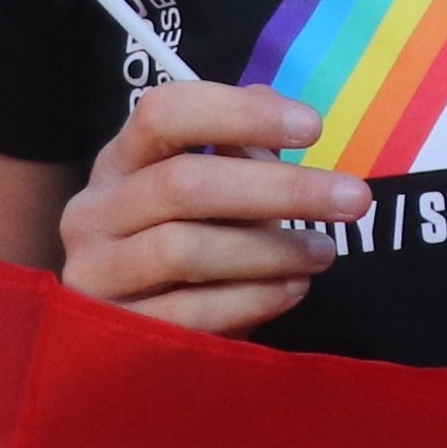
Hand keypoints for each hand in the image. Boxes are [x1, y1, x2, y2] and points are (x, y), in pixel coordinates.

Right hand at [58, 79, 370, 339]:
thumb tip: (272, 101)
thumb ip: (236, 148)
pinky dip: (250, 299)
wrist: (130, 346)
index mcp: (119, 162)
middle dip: (279, 188)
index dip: (239, 114)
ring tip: (323, 252)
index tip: (314, 128)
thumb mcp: (207, 195)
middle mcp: (94, 212)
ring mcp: (95, 274)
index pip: (163, 113)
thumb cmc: (183, 248)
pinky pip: (187, 312)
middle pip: (184, 184)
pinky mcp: (114, 331)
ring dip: (269, 250)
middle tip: (352, 199)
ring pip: (184, 248)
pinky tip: (293, 289)